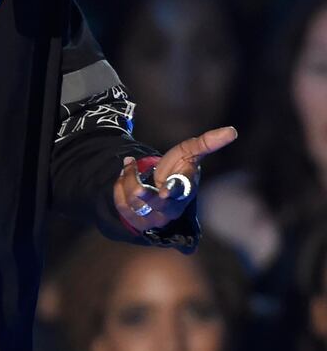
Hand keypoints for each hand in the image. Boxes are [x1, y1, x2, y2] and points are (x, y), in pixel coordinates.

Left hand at [113, 126, 237, 231]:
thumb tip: (232, 131)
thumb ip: (208, 143)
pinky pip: (121, 203)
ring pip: (134, 200)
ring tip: (129, 165)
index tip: (165, 190)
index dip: (173, 191)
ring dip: (127, 177)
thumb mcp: (190, 152)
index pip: (181, 193)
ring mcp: (154, 217)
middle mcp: (171, 208)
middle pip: (154, 203)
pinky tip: (124, 176)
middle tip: (132, 171)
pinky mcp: (137, 219)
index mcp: (186, 191)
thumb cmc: (179, 168)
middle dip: (140, 188)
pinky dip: (119, 186)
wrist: (161, 188)